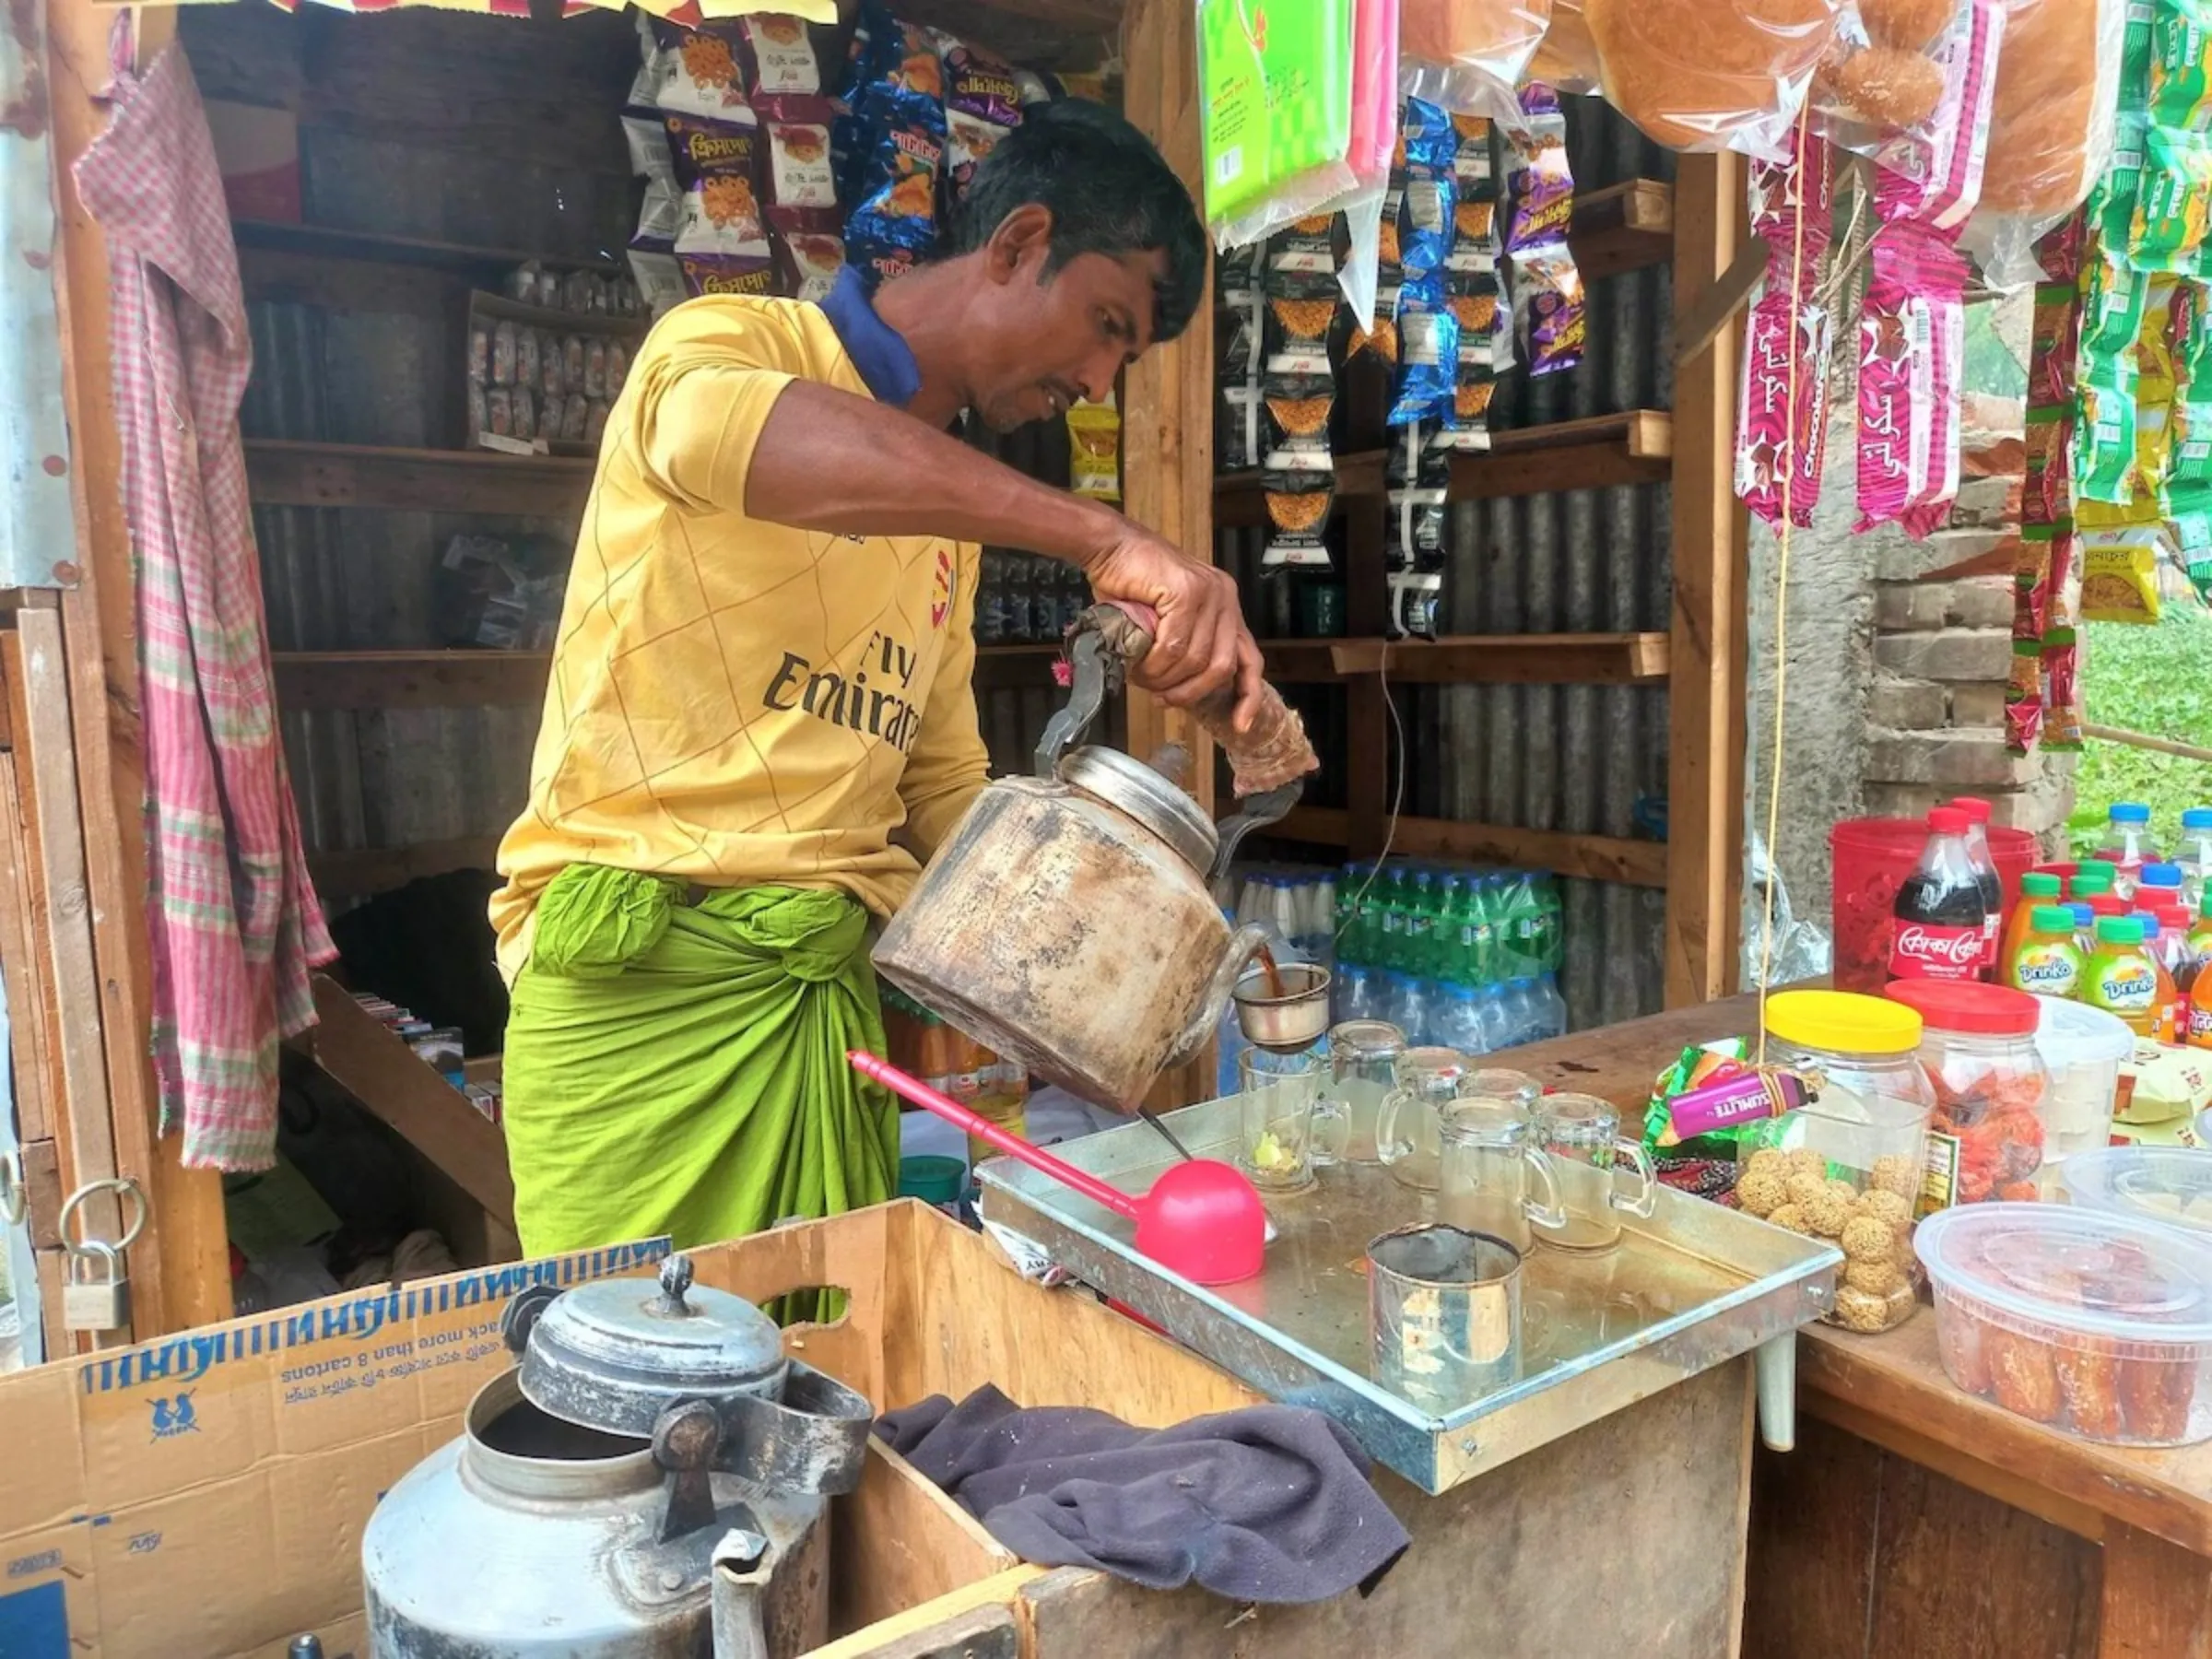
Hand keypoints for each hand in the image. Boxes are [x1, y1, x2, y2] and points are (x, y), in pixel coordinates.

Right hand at [1085, 529, 1263, 731]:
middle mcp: (1225, 597)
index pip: (1250, 658)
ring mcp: (1208, 592)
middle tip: (1162, 699)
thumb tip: (1184, 689)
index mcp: (1226, 606)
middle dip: (1190, 692)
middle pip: (1222, 666)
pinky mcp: (1186, 591)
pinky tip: (1140, 663)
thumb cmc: (1131, 585)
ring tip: (1142, 678)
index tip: (1240, 724)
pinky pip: (1174, 645)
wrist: (1109, 547)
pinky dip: (1155, 663)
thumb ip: (1185, 645)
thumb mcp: (1168, 621)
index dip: (1248, 695)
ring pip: (1195, 659)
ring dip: (1165, 678)